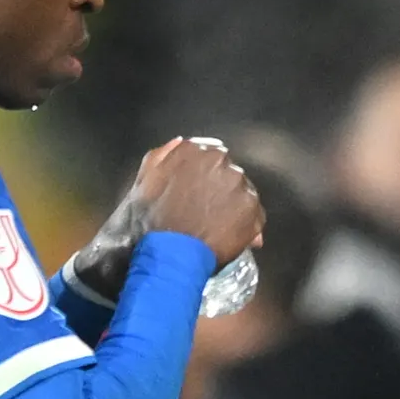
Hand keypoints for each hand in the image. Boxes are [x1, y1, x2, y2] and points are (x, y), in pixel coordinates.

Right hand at [142, 138, 263, 266]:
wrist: (169, 256)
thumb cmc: (152, 221)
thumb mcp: (145, 181)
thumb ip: (162, 156)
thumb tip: (179, 142)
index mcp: (194, 150)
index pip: (210, 154)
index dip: (206, 175)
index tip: (200, 191)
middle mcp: (220, 161)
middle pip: (228, 172)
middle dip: (220, 189)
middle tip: (206, 211)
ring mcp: (238, 184)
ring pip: (242, 192)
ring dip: (233, 206)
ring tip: (215, 226)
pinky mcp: (252, 208)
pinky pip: (254, 214)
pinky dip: (246, 224)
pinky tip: (227, 236)